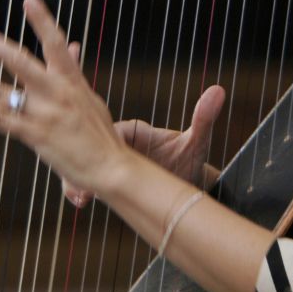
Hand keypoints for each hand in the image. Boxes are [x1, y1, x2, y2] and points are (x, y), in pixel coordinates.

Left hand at [0, 0, 128, 193]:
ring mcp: (47, 114)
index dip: (42, 20)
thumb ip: (74, 71)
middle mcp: (57, 92)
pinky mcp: (38, 136)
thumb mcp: (89, 97)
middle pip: (21, 62)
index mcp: (72, 80)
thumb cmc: (101, 134)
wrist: (112, 166)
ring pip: (4, 94)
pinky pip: (4, 122)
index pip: (55, 43)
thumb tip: (72, 45)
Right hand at [63, 85, 224, 207]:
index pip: (110, 128)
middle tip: (79, 176)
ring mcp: (109, 163)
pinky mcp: (105, 179)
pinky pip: (84, 179)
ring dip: (74, 177)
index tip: (100, 155)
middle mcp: (117, 144)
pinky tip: (81, 201)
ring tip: (81, 195)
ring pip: (80, 163)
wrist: (183, 193)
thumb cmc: (189, 164)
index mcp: (134, 130)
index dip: (100, 138)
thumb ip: (202, 119)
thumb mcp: (196, 143)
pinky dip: (78, 188)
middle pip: (87, 144)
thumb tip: (218, 91)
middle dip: (79, 158)